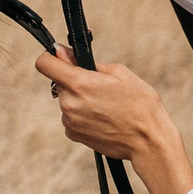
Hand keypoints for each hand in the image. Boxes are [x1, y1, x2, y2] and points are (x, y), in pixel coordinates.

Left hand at [33, 49, 192, 193]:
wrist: (148, 140)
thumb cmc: (140, 104)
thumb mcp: (119, 73)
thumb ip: (85, 62)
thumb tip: (62, 53)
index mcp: (79, 83)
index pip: (44, 64)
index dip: (51, 57)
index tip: (62, 59)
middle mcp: (69, 103)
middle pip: (59, 82)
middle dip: (74, 81)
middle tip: (100, 87)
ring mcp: (69, 121)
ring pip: (67, 100)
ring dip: (80, 99)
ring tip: (106, 105)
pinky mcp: (73, 134)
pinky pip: (71, 117)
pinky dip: (82, 115)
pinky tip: (102, 118)